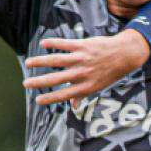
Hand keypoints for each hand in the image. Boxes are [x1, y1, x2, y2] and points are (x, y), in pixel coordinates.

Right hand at [23, 30, 150, 106]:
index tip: (36, 100)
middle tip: (26, 84)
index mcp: (86, 86)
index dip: (50, 99)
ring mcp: (82, 59)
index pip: (64, 95)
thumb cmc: (110, 72)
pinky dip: (53, 43)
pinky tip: (43, 44)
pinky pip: (65, 44)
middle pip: (56, 79)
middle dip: (39, 82)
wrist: (125, 54)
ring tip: (28, 62)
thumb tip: (73, 106)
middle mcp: (82, 74)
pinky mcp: (83, 46)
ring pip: (57, 60)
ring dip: (41, 61)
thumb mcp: (99, 87)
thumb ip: (83, 95)